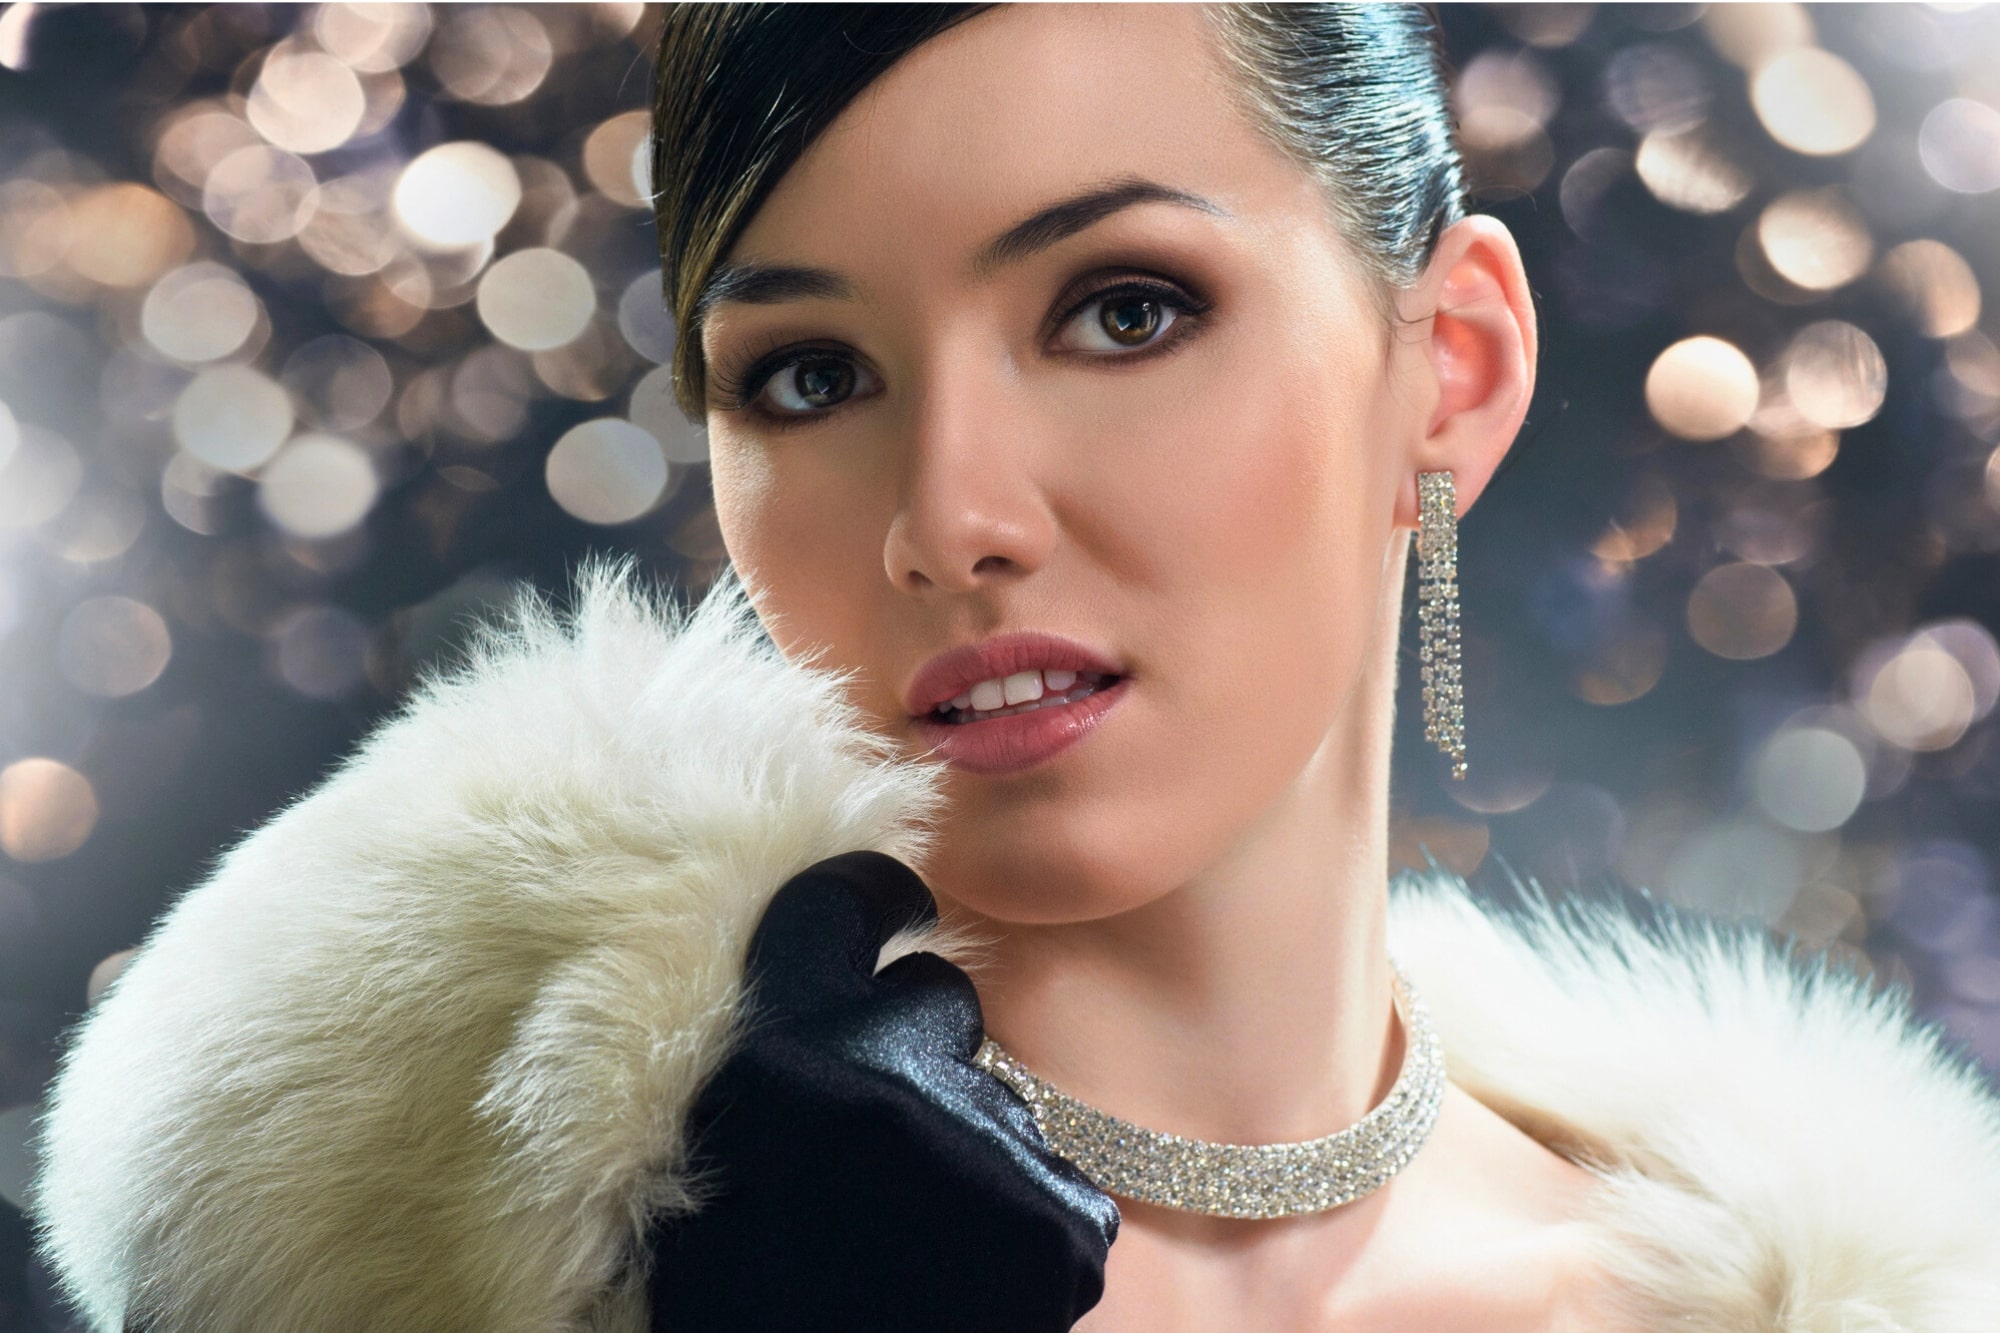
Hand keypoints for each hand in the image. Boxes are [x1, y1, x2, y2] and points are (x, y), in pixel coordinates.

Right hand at [645, 849, 1120, 1331]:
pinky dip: (1026, 1226)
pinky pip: (1058, 1195)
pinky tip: (967, 1270)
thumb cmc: (723, 1279)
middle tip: (876, 1135)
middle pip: (935, 1005)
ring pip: (1002, 1104)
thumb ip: (768, 1048)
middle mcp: (886, 1065)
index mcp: (783, 1034)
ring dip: (969, 1147)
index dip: (871, 898)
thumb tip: (822, 985)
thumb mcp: (704, 1144)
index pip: (846, 903)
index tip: (891, 901)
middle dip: (913, 1051)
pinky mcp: (1054, 1222)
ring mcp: (980, 1141)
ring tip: (912, 1227)